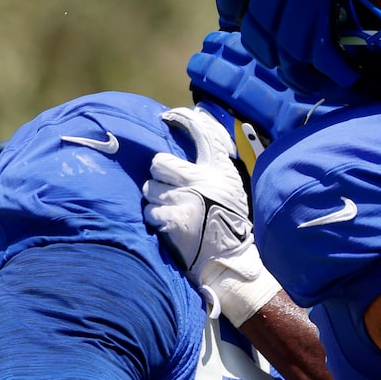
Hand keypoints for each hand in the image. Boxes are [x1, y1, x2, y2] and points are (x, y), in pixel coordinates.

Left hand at [146, 105, 279, 324]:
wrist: (227, 264)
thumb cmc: (228, 227)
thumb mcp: (231, 191)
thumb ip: (214, 168)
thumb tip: (198, 133)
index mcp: (218, 172)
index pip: (202, 134)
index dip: (183, 119)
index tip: (168, 115)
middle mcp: (202, 181)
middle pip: (159, 164)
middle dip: (159, 179)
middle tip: (170, 192)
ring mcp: (185, 200)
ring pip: (149, 189)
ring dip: (155, 201)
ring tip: (171, 213)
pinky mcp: (172, 220)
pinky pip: (149, 211)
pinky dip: (155, 220)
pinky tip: (168, 227)